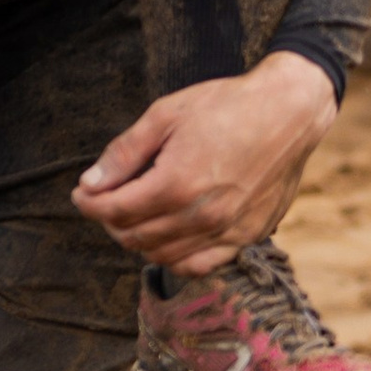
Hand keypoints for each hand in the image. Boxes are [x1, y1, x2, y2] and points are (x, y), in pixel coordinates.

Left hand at [73, 51, 337, 275]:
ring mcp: (227, 230)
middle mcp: (201, 215)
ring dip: (139, 241)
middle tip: (105, 201)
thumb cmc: (226, 106)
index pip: (115, 211)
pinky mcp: (247, 236)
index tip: (82, 194)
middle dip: (110, 221)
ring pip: (164, 256)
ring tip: (133, 217)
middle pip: (135, 237)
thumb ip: (125, 153)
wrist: (289, 112)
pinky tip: (167, 238)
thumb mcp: (166, 115)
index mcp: (176, 183)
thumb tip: (90, 181)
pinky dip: (175, 258)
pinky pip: (200, 265)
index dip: (90, 204)